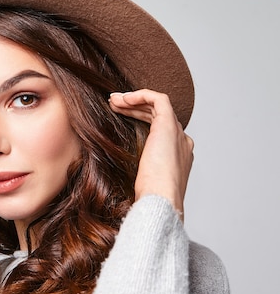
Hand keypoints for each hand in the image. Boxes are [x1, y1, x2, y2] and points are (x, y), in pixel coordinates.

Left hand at [109, 89, 193, 219]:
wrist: (160, 199)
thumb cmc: (149, 196)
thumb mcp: (142, 179)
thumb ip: (138, 168)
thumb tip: (119, 165)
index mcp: (177, 155)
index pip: (160, 128)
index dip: (139, 118)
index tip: (119, 116)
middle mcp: (181, 141)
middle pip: (158, 115)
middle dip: (135, 107)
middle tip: (114, 104)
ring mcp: (177, 132)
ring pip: (158, 105)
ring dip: (134, 100)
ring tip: (114, 100)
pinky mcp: (168, 125)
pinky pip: (158, 99)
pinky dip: (141, 95)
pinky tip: (124, 99)